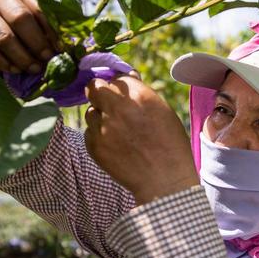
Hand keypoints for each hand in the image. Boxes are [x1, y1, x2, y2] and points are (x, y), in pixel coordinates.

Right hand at [0, 0, 60, 73]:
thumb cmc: (25, 27)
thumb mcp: (40, 20)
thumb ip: (54, 24)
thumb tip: (73, 43)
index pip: (37, 6)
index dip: (50, 29)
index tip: (60, 47)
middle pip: (19, 18)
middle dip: (37, 42)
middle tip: (48, 58)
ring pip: (4, 37)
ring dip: (23, 56)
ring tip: (35, 68)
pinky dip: (6, 63)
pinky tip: (18, 70)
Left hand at [84, 76, 198, 205]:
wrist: (164, 180)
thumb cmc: (169, 145)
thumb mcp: (163, 111)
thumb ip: (142, 93)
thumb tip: (128, 77)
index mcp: (138, 95)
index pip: (116, 78)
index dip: (118, 86)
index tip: (121, 94)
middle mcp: (117, 108)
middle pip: (94, 88)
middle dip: (100, 93)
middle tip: (107, 104)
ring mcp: (103, 127)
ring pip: (90, 112)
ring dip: (99, 117)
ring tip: (116, 131)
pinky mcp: (94, 146)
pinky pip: (89, 133)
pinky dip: (98, 136)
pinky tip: (114, 146)